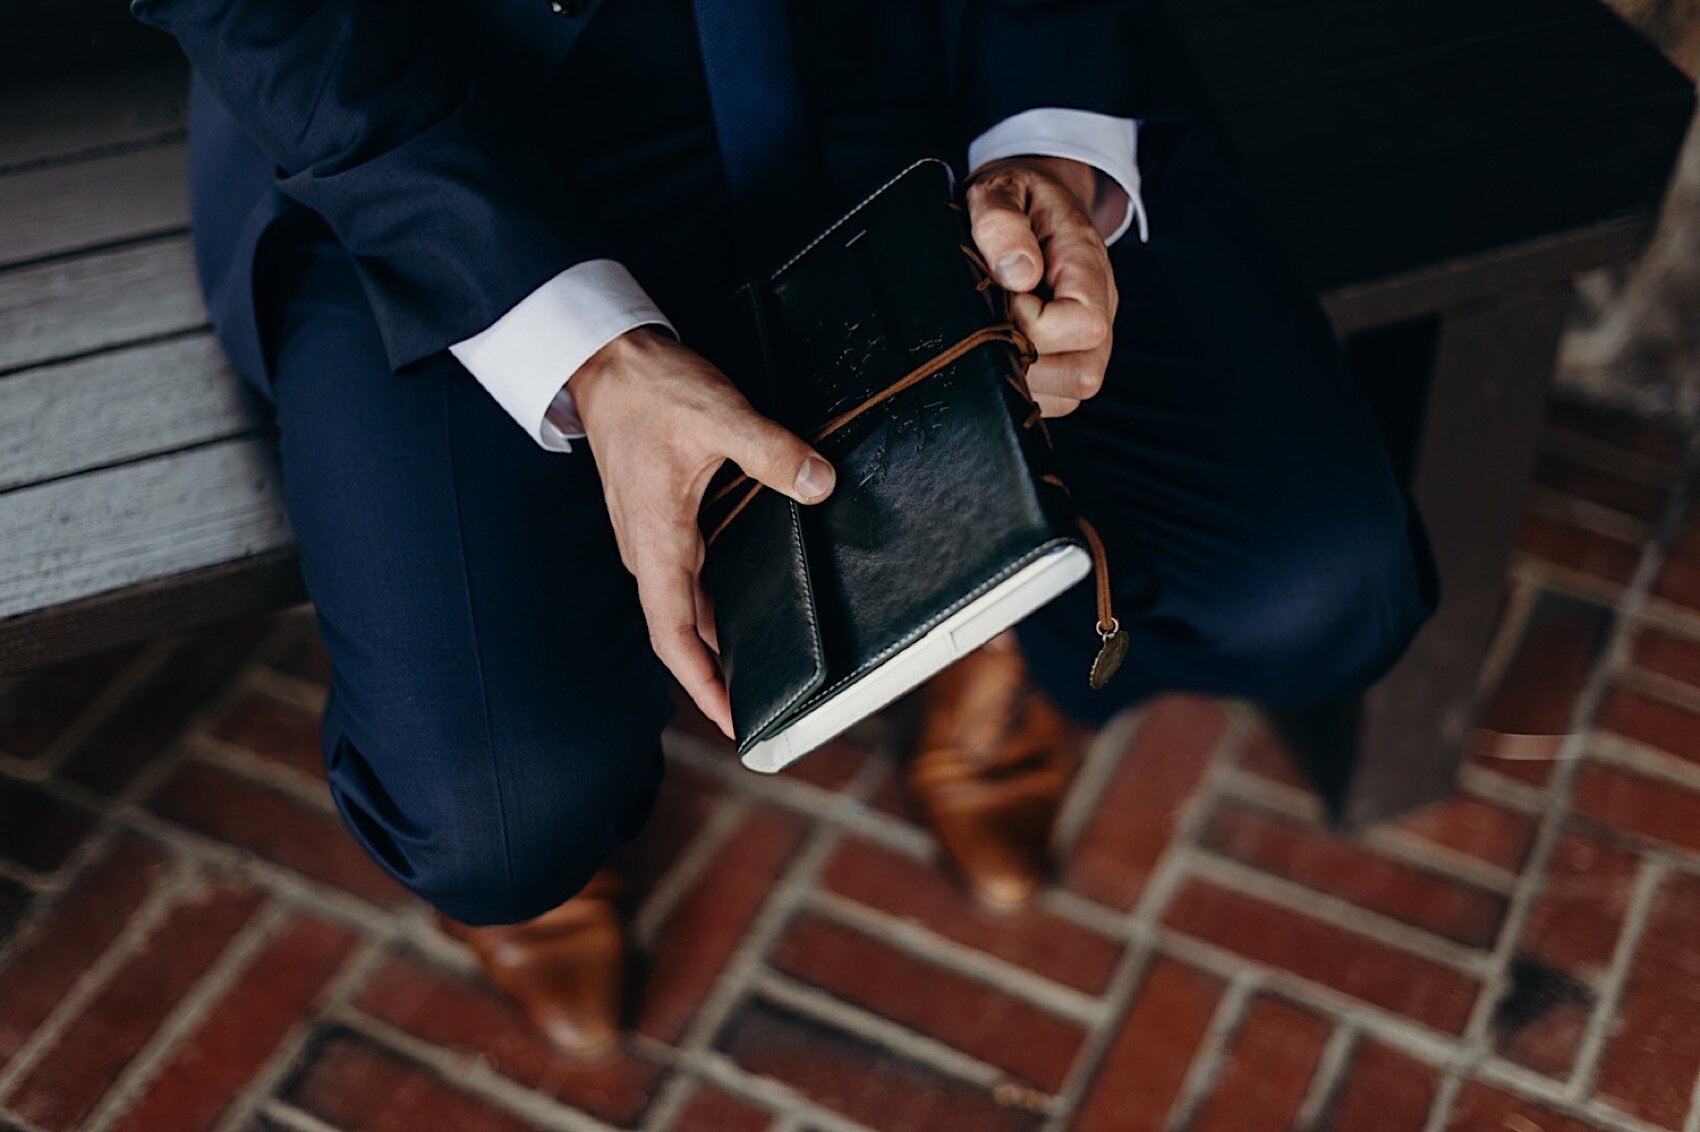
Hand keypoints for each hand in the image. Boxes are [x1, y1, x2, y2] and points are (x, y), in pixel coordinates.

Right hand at [572, 327, 835, 736]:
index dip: (702, 685)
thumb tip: (819, 483)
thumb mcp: (717, 415)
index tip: (734, 723)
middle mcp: (649, 550)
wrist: (605, 360)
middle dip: (717, 677)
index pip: (673, 634)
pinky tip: (745, 612)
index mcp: (656, 540)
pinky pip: (687, 581)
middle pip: (681, 633)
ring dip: (715, 645)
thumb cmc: (649, 388)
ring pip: (684, 609)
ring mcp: (653, 538)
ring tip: (760, 675)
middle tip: (765, 711)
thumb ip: (770, 451)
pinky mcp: (661, 521)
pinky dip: (713, 608)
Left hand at [967, 156, 1122, 416]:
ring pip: (1069, 394)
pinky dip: (1024, 384)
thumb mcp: (1001, 189)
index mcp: (1088, 267)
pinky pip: (1054, 399)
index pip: (1084, 325)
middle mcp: (1101, 310)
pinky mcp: (1069, 360)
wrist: (1032, 202)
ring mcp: (1089, 341)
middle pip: (1083, 375)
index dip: (1034, 322)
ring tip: (1000, 332)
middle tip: (998, 321)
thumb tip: (1018, 273)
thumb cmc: (1016, 198)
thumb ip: (1002, 222)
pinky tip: (1004, 348)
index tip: (1005, 296)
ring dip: (1024, 375)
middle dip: (1028, 359)